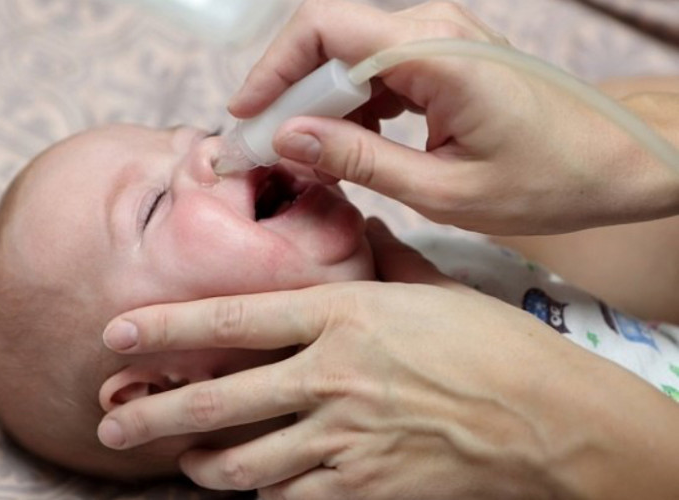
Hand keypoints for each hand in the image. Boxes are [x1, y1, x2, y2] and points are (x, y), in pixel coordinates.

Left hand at [97, 220, 678, 498]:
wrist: (544, 417)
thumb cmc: (491, 344)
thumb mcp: (433, 288)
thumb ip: (385, 261)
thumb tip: (363, 232)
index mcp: (344, 315)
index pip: (234, 317)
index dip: (167, 326)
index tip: (119, 332)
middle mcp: (331, 375)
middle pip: (219, 399)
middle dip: (154, 412)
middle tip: (112, 419)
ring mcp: (344, 437)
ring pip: (244, 461)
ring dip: (203, 463)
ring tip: (182, 460)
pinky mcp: (364, 485)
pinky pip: (290, 498)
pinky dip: (266, 494)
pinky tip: (257, 487)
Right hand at [229, 0, 678, 233]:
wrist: (611, 161)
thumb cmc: (547, 180)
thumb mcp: (445, 191)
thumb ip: (360, 161)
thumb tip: (289, 138)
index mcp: (435, 53)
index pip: (323, 31)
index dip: (271, 71)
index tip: (245, 117)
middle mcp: (433, 29)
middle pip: (327, 38)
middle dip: (286, 92)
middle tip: (264, 147)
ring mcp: (438, 38)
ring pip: (347, 54)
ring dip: (316, 102)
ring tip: (301, 155)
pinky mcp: (441, 57)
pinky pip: (374, 69)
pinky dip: (349, 106)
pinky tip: (346, 145)